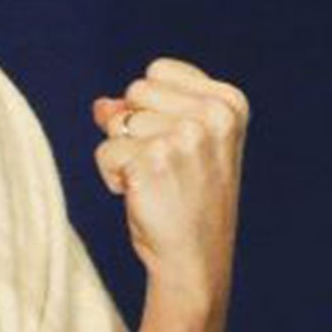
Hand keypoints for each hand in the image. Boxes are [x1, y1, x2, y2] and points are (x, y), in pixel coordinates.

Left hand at [92, 58, 247, 305]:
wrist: (195, 260)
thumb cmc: (188, 202)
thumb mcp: (181, 145)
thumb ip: (145, 113)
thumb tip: (102, 104)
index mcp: (229, 103)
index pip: (158, 71)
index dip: (152, 106)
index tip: (178, 141)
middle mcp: (213, 115)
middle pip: (135, 90)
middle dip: (135, 128)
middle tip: (165, 167)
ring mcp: (185, 136)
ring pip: (116, 122)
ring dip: (123, 155)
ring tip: (156, 183)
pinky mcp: (154, 160)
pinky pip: (105, 151)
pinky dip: (112, 176)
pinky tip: (142, 196)